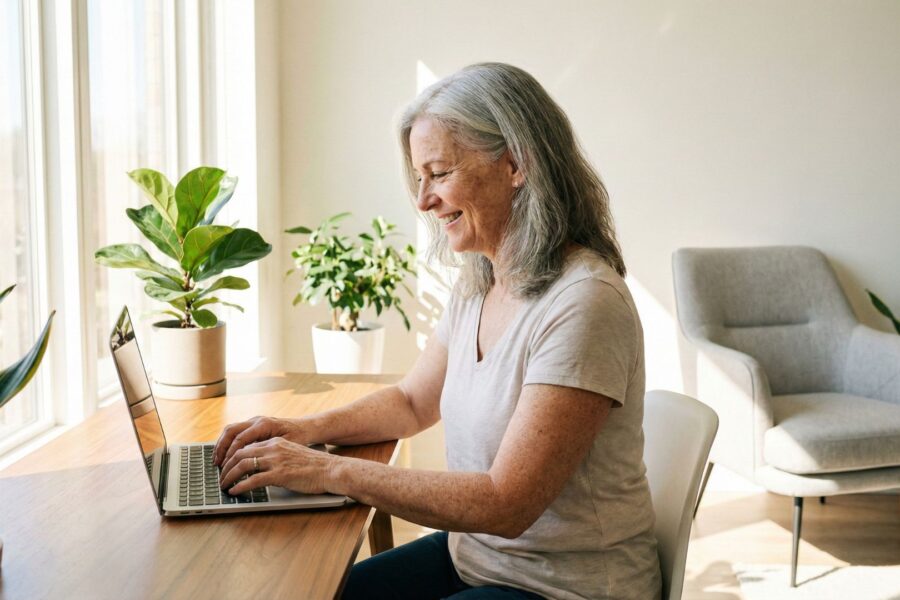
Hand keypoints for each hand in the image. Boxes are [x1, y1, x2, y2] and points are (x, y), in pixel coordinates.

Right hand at [213, 416, 302, 466]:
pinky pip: (236, 432)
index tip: (226, 466)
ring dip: (222, 444)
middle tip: (217, 464)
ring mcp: (254, 421)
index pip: (241, 438)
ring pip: (231, 429)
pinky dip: (227, 442)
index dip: (231, 453)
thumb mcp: (286, 446)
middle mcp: (257, 420)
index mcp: (264, 425)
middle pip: (231, 430)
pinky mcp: (253, 426)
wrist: (306, 428)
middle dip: (221, 447)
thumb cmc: (299, 438)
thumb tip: (253, 463)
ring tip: (217, 460)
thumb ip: (269, 452)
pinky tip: (225, 455)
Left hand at [218, 437, 337, 495]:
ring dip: (229, 476)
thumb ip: (276, 457)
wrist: (330, 469)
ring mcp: (276, 461)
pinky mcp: (279, 475)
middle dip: (226, 466)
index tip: (226, 466)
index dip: (233, 457)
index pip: (247, 446)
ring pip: (243, 465)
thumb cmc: (314, 466)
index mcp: (276, 442)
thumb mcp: (292, 454)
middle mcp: (273, 448)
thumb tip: (261, 467)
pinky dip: (241, 486)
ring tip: (224, 485)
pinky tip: (235, 491)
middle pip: (240, 454)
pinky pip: (253, 480)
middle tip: (220, 477)